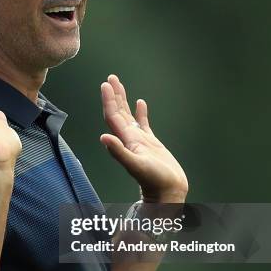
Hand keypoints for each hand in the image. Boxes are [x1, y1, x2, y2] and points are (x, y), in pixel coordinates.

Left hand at [100, 75, 187, 202]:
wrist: (167, 192)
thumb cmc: (154, 181)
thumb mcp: (135, 165)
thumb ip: (118, 152)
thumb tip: (103, 137)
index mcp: (125, 140)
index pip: (113, 116)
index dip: (108, 100)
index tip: (105, 85)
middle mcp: (129, 138)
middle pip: (118, 112)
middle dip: (114, 95)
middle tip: (111, 78)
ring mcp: (139, 140)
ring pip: (129, 115)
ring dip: (123, 100)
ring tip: (119, 84)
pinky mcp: (151, 143)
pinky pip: (144, 123)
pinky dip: (141, 112)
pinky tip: (140, 102)